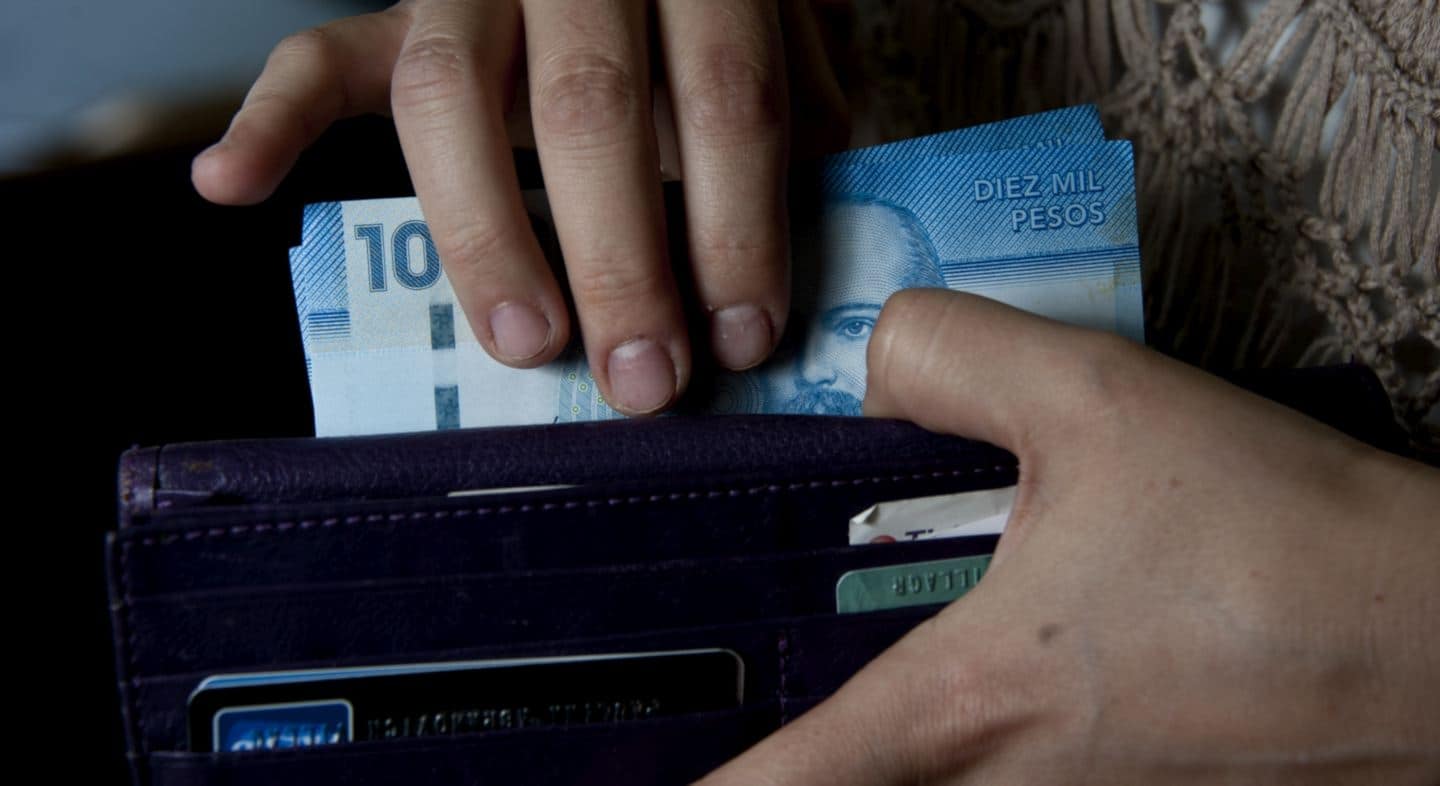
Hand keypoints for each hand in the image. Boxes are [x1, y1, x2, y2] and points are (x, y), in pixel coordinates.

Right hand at [192, 0, 848, 414]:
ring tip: (525, 342)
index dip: (737, 224)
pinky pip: (319, 52)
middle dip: (619, 258)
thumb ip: (791, 118)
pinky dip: (270, 120)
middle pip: (588, 107)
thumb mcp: (782, 39)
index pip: (723, 97)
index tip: (742, 337)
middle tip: (642, 379)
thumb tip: (803, 255)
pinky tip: (230, 185)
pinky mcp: (398, 8)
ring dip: (485, 234)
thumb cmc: (712, 8)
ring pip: (448, 97)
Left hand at [702, 289, 1439, 784]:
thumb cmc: (1290, 550)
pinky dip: (979, 738)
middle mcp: (1006, 781)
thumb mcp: (1098, 399)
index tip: (653, 778)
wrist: (1437, 641)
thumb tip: (873, 358)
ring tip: (907, 635)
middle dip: (802, 747)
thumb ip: (952, 358)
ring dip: (896, 739)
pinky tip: (1030, 649)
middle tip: (774, 685)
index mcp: (966, 701)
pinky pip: (1014, 781)